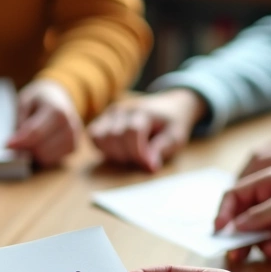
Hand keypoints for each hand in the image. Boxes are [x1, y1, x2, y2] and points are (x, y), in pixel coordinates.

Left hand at [6, 80, 82, 166]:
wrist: (58, 96)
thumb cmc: (38, 100)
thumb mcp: (24, 103)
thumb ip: (20, 124)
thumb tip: (13, 147)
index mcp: (57, 110)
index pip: (35, 133)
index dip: (19, 142)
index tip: (6, 145)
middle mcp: (70, 125)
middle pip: (41, 150)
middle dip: (27, 148)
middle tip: (19, 139)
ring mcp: (74, 138)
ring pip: (47, 158)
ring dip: (35, 153)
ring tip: (32, 140)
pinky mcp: (74, 147)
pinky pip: (52, 160)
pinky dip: (43, 155)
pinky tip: (41, 143)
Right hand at [89, 88, 206, 171]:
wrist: (169, 105)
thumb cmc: (173, 123)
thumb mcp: (177, 136)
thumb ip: (163, 149)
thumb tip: (149, 166)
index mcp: (144, 111)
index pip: (132, 132)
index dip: (138, 153)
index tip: (149, 165)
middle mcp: (124, 109)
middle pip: (114, 137)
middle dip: (127, 155)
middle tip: (141, 160)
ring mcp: (111, 113)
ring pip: (100, 137)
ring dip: (113, 153)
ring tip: (129, 155)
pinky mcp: (104, 118)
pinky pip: (93, 135)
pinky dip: (102, 147)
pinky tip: (117, 151)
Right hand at [215, 167, 270, 260]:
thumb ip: (260, 214)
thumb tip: (234, 226)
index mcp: (265, 182)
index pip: (233, 195)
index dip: (223, 211)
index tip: (220, 230)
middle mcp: (265, 198)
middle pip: (237, 215)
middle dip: (232, 232)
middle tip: (230, 248)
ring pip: (247, 231)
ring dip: (245, 243)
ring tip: (245, 256)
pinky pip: (261, 242)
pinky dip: (262, 248)